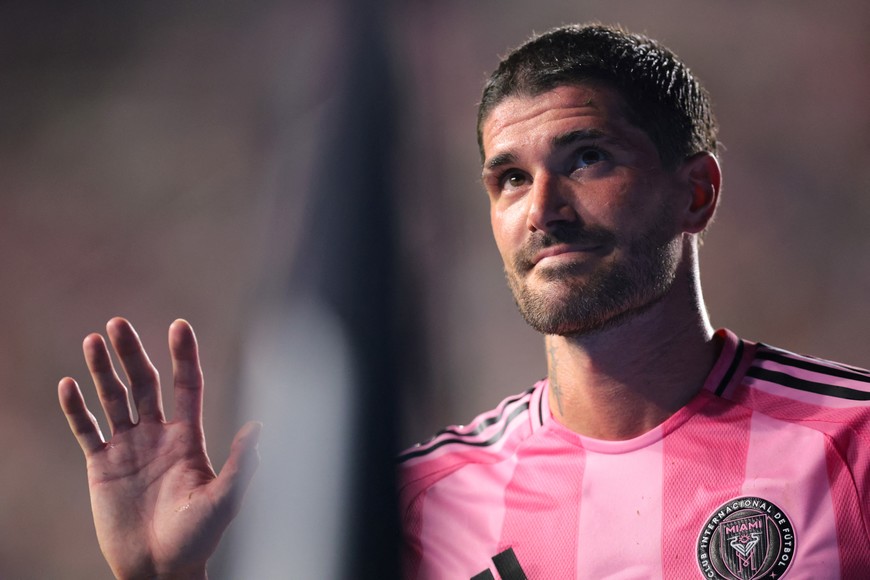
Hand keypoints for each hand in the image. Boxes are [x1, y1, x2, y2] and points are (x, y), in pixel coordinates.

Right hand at [58, 318, 259, 579]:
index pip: (186, 386)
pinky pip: (87, 430)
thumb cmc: (198, 537)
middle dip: (133, 353)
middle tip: (118, 323)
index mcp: (188, 437)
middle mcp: (158, 435)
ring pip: (113, 399)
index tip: (179, 325)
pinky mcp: (102, 466)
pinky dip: (76, 409)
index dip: (183, 356)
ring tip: (92, 340)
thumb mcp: (225, 501)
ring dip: (102, 370)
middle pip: (144, 383)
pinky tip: (69, 384)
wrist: (160, 568)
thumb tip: (259, 427)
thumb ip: (241, 465)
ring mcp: (129, 448)